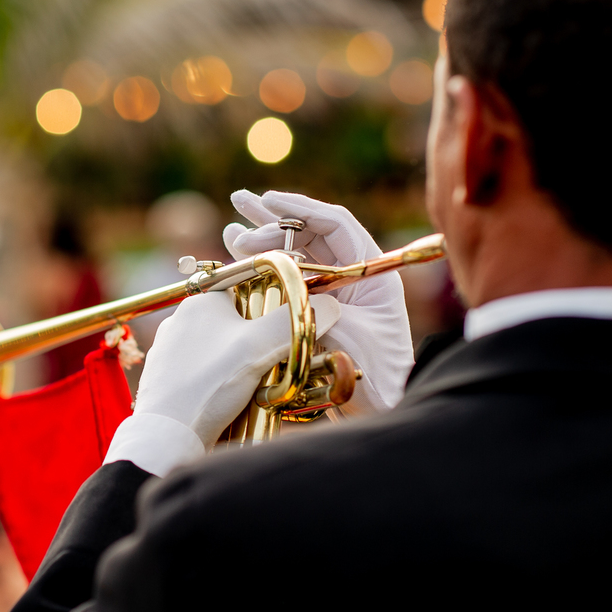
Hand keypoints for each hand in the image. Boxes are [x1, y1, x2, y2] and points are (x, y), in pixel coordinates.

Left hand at [128, 290, 301, 450]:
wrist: (167, 435)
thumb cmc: (208, 385)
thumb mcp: (258, 347)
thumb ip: (292, 322)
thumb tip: (330, 306)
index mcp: (199, 302)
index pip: (247, 290)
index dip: (272, 309)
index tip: (285, 331)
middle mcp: (180, 322)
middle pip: (236, 324)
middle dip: (258, 344)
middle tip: (273, 365)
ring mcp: (171, 352)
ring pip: (222, 351)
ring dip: (242, 367)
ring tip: (255, 388)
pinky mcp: (168, 380)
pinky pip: (206, 374)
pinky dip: (222, 384)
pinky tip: (232, 401)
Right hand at [222, 190, 413, 412]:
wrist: (380, 410)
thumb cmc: (374, 375)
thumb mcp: (346, 334)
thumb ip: (317, 304)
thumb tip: (285, 277)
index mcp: (373, 272)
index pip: (336, 225)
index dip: (300, 208)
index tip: (267, 201)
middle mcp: (353, 276)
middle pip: (312, 234)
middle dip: (274, 218)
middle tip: (240, 204)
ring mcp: (333, 293)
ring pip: (296, 254)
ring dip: (264, 239)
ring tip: (231, 226)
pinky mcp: (316, 311)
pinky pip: (287, 279)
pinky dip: (262, 266)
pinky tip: (236, 254)